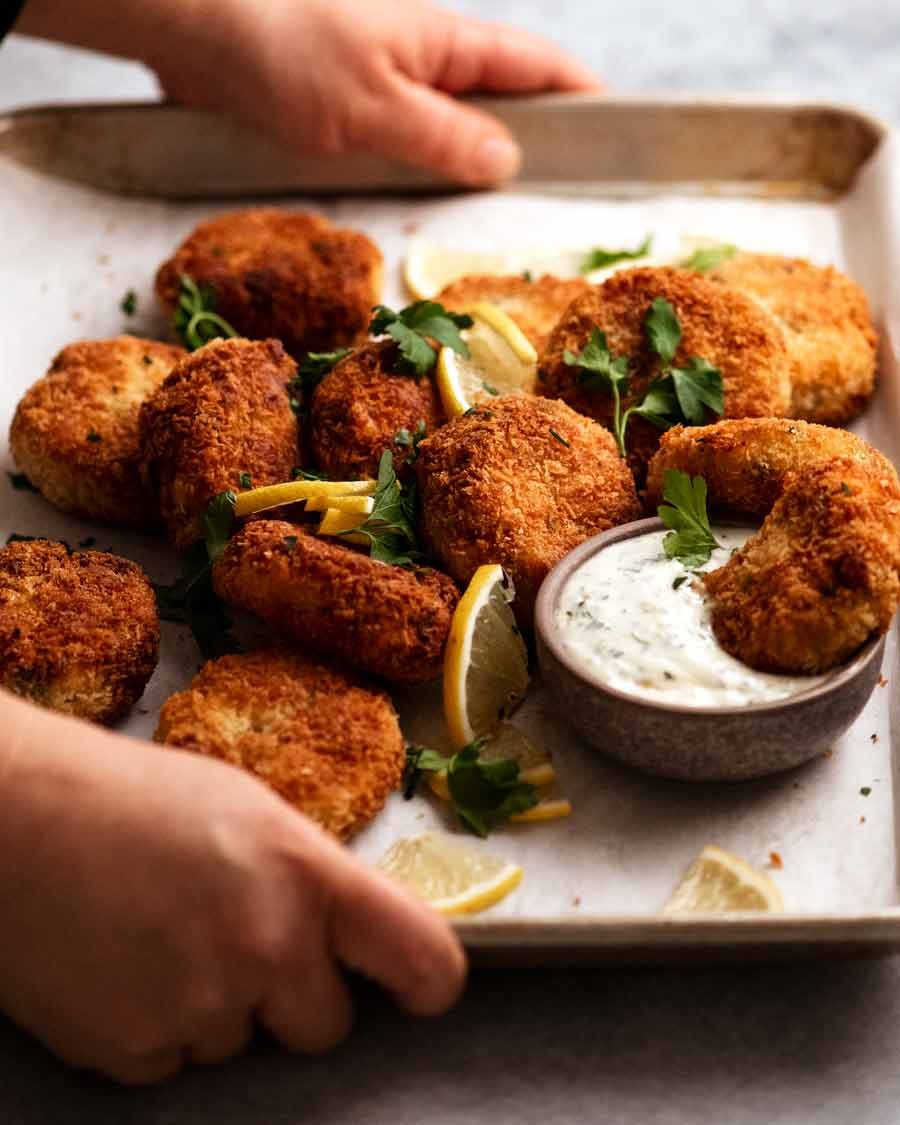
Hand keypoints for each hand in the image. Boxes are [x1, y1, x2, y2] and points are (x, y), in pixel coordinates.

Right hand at [0, 693, 465, 1084]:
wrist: (14, 820)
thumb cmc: (133, 797)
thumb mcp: (247, 808)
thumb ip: (308, 874)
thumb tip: (345, 931)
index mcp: (305, 872)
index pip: (422, 956)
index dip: (430, 981)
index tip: (416, 988)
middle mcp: (266, 946)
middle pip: (326, 1026)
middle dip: (294, 997)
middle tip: (238, 941)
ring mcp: (199, 1007)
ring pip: (242, 1044)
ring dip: (216, 1007)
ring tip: (159, 935)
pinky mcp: (134, 1051)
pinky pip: (176, 1064)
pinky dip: (157, 1029)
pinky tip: (123, 967)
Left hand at [20, 0, 599, 186]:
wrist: (196, 31)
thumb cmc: (283, 50)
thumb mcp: (376, 104)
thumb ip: (445, 136)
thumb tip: (507, 161)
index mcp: (445, 44)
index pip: (536, 65)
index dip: (581, 95)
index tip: (618, 132)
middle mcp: (422, 59)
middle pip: (501, 101)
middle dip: (535, 144)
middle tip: (561, 200)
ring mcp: (385, 82)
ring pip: (451, 129)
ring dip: (474, 168)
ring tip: (499, 221)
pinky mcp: (347, 106)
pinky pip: (404, 143)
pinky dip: (423, 173)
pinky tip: (423, 206)